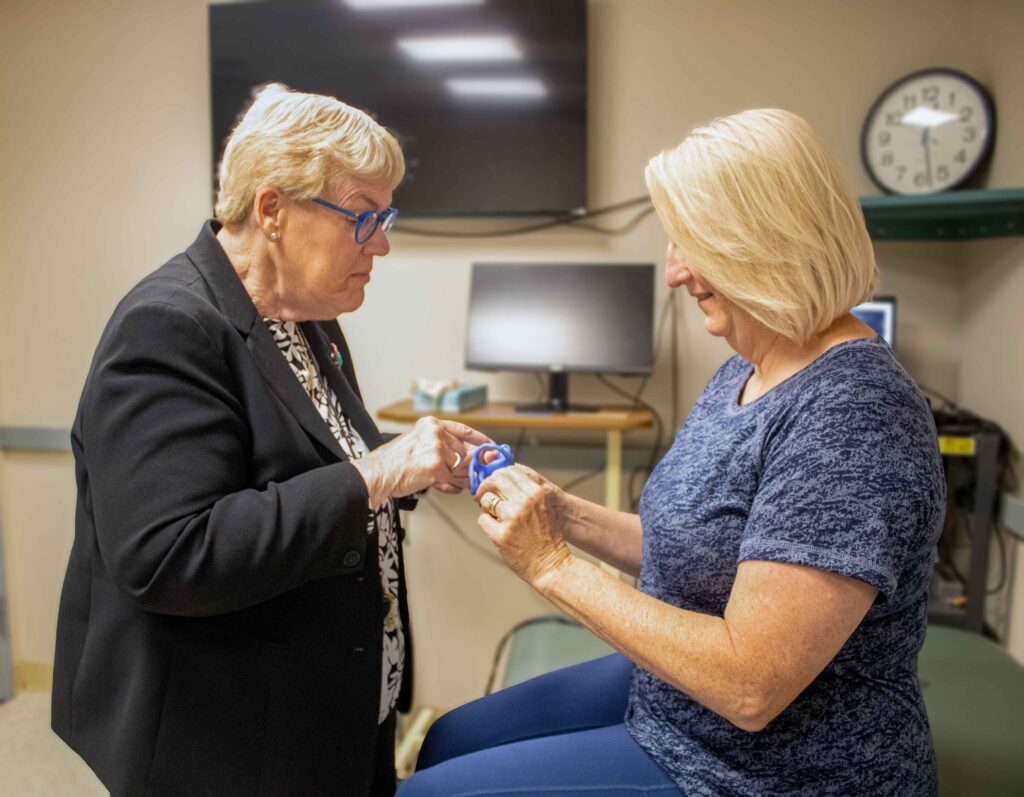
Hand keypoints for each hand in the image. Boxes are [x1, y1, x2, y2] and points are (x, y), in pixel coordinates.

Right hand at [352, 417, 491, 506]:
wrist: (377, 474)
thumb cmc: (394, 462)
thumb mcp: (417, 443)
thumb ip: (441, 446)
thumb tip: (468, 457)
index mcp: (430, 424)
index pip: (464, 430)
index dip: (480, 440)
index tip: (491, 447)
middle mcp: (435, 432)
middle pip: (462, 452)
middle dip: (460, 465)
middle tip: (448, 473)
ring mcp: (437, 448)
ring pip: (456, 467)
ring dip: (449, 476)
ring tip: (431, 477)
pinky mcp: (437, 466)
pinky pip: (451, 480)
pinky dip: (446, 486)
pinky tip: (434, 484)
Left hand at [474, 464, 574, 588]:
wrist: (552, 565)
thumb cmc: (547, 537)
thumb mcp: (542, 506)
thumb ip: (524, 492)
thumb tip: (499, 479)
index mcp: (536, 493)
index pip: (508, 471)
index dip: (496, 476)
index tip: (492, 483)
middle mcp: (524, 502)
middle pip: (494, 481)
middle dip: (486, 487)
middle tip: (483, 495)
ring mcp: (512, 518)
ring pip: (486, 500)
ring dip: (488, 508)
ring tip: (498, 518)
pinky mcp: (501, 535)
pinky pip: (483, 520)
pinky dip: (487, 524)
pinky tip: (498, 530)